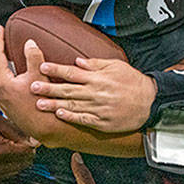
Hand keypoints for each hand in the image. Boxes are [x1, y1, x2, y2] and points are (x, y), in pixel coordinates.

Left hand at [0, 27, 50, 123]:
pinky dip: (4, 73)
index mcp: (3, 83)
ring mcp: (2, 100)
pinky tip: (13, 72)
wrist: (46, 129)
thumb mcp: (40, 76)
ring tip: (5, 53)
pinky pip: (1, 83)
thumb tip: (29, 43)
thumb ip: (34, 57)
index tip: (0, 29)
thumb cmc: (43, 105)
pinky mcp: (8, 105)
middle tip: (0, 38)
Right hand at [0, 104, 37, 183]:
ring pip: (17, 170)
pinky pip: (7, 175)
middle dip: (23, 152)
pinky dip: (7, 166)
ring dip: (16, 160)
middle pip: (25, 163)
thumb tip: (35, 141)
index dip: (29, 143)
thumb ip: (17, 131)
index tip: (22, 135)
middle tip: (12, 140)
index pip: (28, 152)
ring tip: (3, 147)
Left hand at [30, 57, 155, 131]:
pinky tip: (59, 115)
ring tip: (39, 103)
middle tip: (32, 86)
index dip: (56, 70)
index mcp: (98, 78)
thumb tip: (78, 61)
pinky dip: (71, 117)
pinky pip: (84, 119)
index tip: (42, 67)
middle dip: (49, 88)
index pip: (72, 73)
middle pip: (68, 89)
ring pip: (72, 105)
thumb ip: (96, 64)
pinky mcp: (102, 122)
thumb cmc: (133, 83)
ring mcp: (99, 108)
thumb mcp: (116, 66)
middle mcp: (96, 93)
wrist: (150, 102)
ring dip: (54, 104)